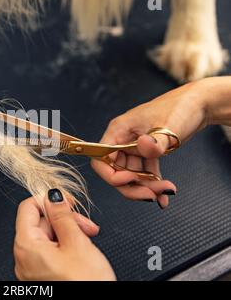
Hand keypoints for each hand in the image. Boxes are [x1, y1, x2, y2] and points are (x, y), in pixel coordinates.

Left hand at [14, 190, 115, 280]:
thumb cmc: (85, 285)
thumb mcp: (77, 242)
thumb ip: (62, 215)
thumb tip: (53, 196)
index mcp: (26, 245)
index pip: (27, 207)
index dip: (48, 199)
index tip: (66, 200)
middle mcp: (24, 258)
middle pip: (40, 222)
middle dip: (65, 219)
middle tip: (86, 226)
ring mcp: (32, 269)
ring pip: (47, 237)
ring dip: (68, 232)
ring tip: (87, 240)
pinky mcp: (42, 276)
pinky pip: (50, 252)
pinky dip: (65, 246)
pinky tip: (81, 251)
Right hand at [91, 79, 212, 207]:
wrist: (199, 104)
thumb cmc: (179, 108)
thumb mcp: (168, 126)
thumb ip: (155, 141)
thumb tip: (143, 147)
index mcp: (118, 130)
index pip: (101, 158)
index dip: (111, 174)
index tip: (132, 179)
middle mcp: (122, 139)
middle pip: (116, 171)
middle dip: (132, 186)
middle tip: (152, 195)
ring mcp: (133, 147)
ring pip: (131, 175)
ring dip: (146, 187)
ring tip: (167, 191)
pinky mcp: (146, 152)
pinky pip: (144, 172)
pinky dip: (153, 184)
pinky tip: (164, 195)